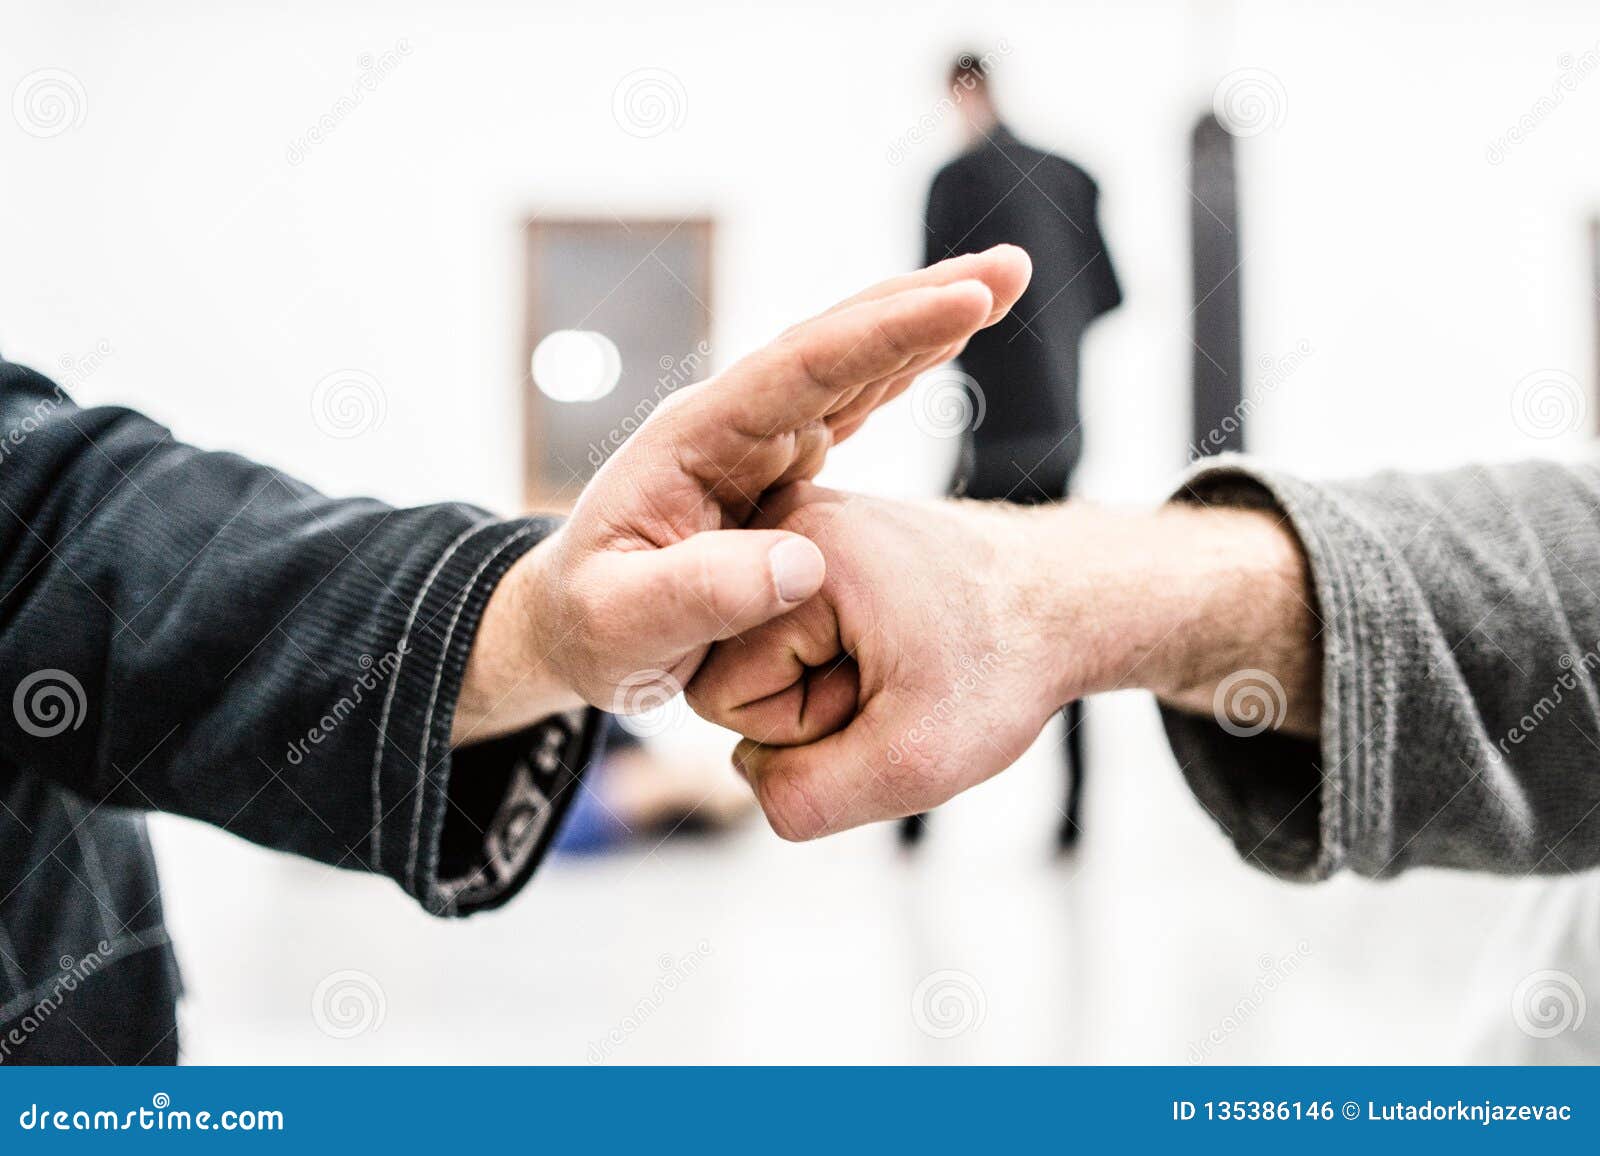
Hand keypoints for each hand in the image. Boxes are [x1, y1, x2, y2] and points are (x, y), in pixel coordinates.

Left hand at [453, 245, 1032, 741]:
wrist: (574, 623)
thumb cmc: (592, 627)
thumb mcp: (624, 626)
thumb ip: (699, 594)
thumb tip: (802, 565)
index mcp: (694, 441)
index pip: (798, 370)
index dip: (882, 336)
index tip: (961, 304)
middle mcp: (732, 422)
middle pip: (835, 343)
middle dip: (921, 301)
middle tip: (1010, 269)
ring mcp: (759, 437)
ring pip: (851, 363)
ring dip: (924, 320)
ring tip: (1004, 281)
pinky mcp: (782, 462)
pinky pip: (853, 404)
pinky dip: (905, 368)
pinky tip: (954, 339)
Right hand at [685, 484, 1319, 839]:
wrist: (1066, 599)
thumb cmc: (1004, 668)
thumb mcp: (914, 763)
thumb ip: (805, 796)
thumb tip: (747, 774)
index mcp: (795, 551)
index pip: (718, 695)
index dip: (800, 725)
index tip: (879, 694)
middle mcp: (780, 521)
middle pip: (725, 672)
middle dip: (806, 703)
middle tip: (891, 683)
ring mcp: (792, 526)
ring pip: (753, 657)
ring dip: (819, 685)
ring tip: (894, 665)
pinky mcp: (807, 546)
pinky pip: (777, 634)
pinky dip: (829, 660)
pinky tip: (886, 649)